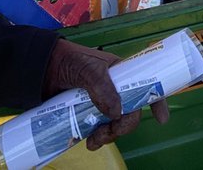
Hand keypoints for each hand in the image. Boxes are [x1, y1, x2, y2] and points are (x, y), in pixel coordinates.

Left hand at [43, 39, 169, 150]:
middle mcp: (114, 89)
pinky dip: (96, 137)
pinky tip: (88, 142)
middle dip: (123, 126)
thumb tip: (116, 113)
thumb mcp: (87, 68)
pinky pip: (97, 129)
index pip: (144, 84)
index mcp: (120, 73)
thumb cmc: (67, 60)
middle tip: (108, 134)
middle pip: (129, 112)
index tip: (162, 118)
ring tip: (92, 142)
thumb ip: (101, 87)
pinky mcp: (86, 113)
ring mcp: (100, 102)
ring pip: (114, 124)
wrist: (40, 68)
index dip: (156, 101)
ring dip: (108, 136)